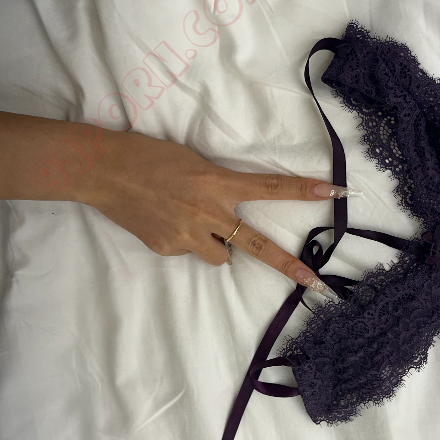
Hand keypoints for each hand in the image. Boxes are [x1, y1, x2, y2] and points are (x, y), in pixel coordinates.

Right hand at [84, 130, 355, 291]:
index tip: (335, 193)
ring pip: (222, 257)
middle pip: (258, 245)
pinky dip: (186, 241)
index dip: (303, 191)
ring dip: (218, 247)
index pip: (270, 188)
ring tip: (192, 224)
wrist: (105, 171)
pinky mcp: (169, 248)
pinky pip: (191, 252)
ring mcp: (189, 235)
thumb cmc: (149, 155)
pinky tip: (166, 223)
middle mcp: (209, 212)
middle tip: (315, 284)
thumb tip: (227, 209)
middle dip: (289, 265)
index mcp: (217, 183)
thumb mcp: (193, 162)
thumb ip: (217, 185)